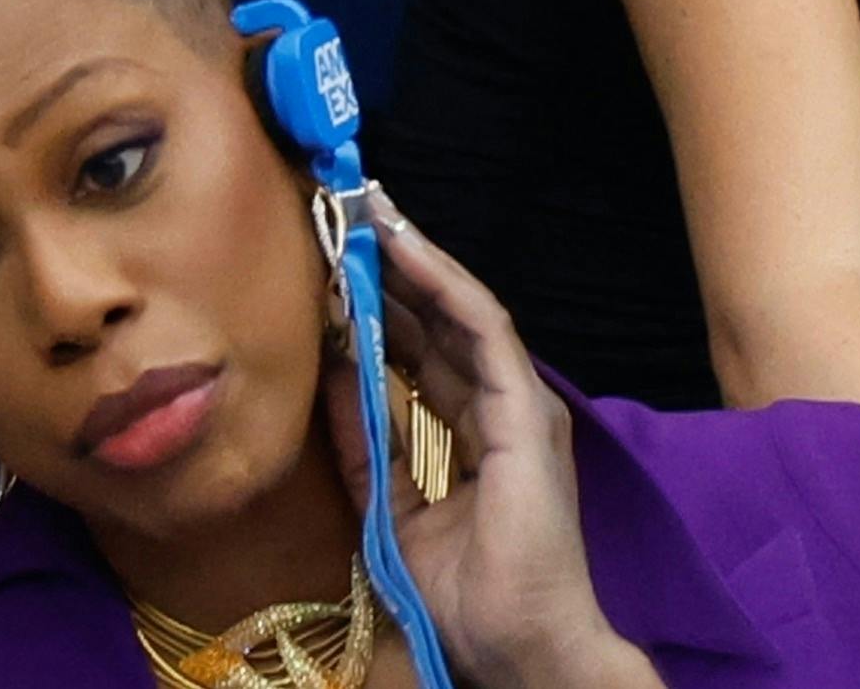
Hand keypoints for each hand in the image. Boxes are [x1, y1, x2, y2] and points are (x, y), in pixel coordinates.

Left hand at [326, 187, 661, 688]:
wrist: (521, 644)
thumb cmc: (468, 597)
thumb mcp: (393, 512)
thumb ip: (368, 448)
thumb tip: (334, 381)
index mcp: (481, 436)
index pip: (429, 359)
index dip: (388, 312)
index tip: (343, 269)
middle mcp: (505, 409)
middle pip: (444, 327)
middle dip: (397, 274)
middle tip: (349, 219)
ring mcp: (522, 405)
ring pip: (463, 315)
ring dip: (417, 263)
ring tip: (372, 215)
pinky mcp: (526, 411)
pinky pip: (483, 333)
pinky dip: (445, 289)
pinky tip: (409, 254)